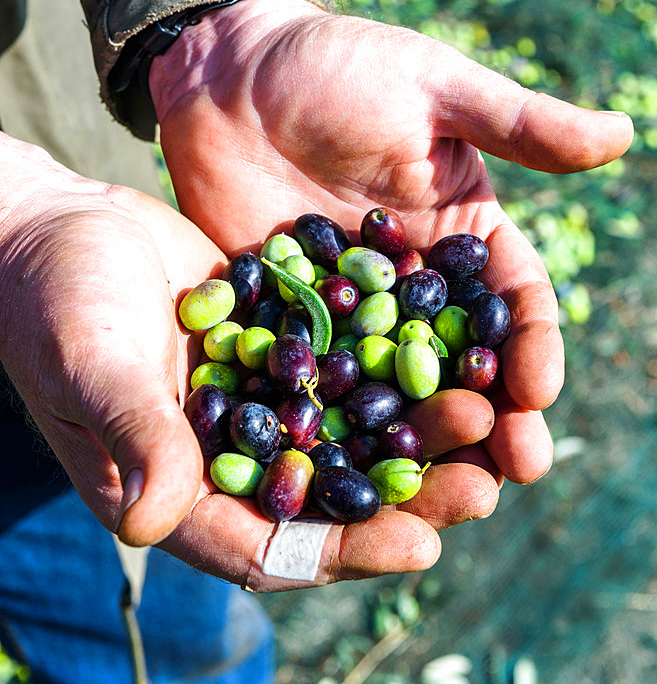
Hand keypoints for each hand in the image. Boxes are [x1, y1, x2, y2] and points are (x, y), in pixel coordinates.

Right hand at [0, 133, 494, 588]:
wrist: (58, 226)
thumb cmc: (52, 303)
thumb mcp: (94, 365)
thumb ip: (137, 435)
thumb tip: (157, 521)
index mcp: (176, 486)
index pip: (269, 544)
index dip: (344, 550)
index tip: (422, 544)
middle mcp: (226, 452)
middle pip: (329, 491)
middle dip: (406, 491)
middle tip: (484, 482)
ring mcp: (255, 395)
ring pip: (348, 427)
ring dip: (413, 425)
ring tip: (484, 412)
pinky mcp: (274, 341)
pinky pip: (339, 360)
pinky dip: (388, 358)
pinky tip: (444, 344)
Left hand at [152, 0, 633, 508]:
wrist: (229, 68)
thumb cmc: (337, 66)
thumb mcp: (435, 88)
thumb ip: (519, 124)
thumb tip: (622, 134)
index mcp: (461, 234)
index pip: (511, 302)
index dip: (532, 347)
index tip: (538, 393)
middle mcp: (412, 283)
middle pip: (460, 363)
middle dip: (491, 418)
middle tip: (509, 474)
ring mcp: (346, 309)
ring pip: (392, 387)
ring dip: (420, 439)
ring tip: (442, 495)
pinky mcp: (284, 319)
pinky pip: (313, 377)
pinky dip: (329, 422)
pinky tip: (338, 466)